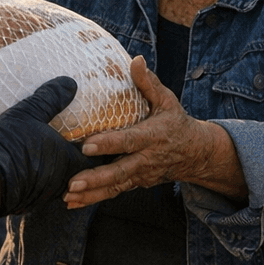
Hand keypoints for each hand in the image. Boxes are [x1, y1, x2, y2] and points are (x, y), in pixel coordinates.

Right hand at [0, 77, 98, 217]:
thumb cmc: (9, 146)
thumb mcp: (29, 113)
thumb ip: (51, 98)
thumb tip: (70, 83)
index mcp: (71, 162)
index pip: (100, 157)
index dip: (104, 146)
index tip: (105, 135)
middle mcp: (64, 183)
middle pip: (85, 173)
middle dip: (86, 160)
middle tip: (85, 145)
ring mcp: (45, 196)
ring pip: (64, 184)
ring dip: (65, 171)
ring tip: (60, 155)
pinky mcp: (27, 202)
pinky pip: (44, 190)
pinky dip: (46, 179)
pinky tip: (37, 168)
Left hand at [64, 57, 224, 208]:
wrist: (195, 153)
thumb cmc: (176, 122)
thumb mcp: (167, 100)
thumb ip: (149, 83)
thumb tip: (136, 60)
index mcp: (152, 136)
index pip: (129, 141)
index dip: (109, 144)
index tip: (87, 146)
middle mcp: (146, 159)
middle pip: (120, 171)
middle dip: (96, 178)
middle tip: (73, 182)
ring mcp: (140, 174)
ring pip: (115, 186)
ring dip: (91, 193)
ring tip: (68, 197)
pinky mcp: (135, 183)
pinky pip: (113, 193)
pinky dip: (93, 199)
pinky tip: (72, 204)